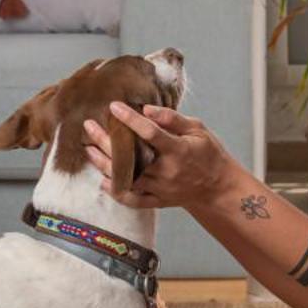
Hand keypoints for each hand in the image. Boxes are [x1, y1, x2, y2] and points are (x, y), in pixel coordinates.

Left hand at [84, 104, 235, 209]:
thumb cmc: (208, 154)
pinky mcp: (157, 201)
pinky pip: (132, 200)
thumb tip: (145, 109)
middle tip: (89, 125)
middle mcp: (167, 171)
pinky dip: (116, 191)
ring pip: (126, 178)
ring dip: (104, 164)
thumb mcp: (198, 130)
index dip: (130, 119)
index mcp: (179, 150)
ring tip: (89, 149)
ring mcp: (161, 188)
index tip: (114, 106)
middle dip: (106, 140)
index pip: (150, 133)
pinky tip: (103, 179)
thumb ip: (172, 119)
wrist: (218, 188)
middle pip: (130, 157)